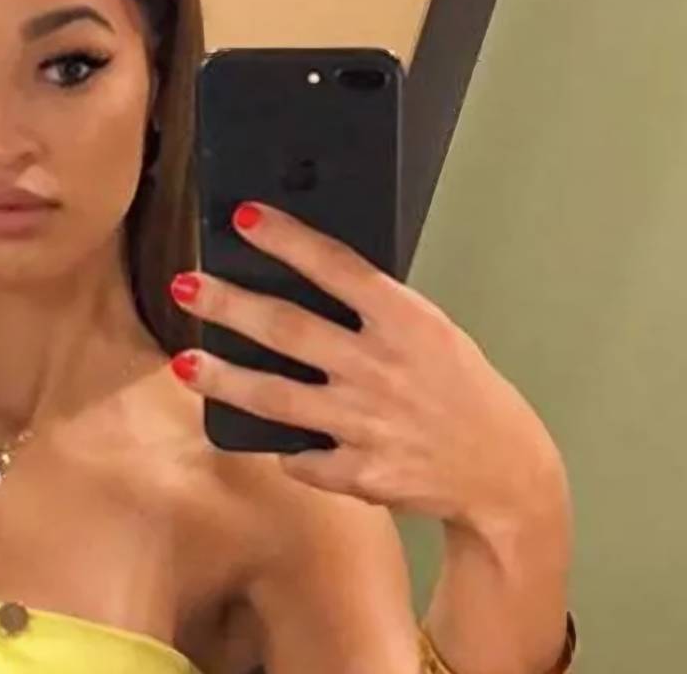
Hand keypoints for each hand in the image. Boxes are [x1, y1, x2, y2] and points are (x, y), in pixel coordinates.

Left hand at [167, 201, 567, 535]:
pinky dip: (285, 450)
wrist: (505, 472)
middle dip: (230, 305)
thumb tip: (307, 278)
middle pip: (288, 329)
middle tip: (185, 285)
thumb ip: (377, 312)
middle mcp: (382, 367)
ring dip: (224, 379)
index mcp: (407, 322)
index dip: (287, 239)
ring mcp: (368, 422)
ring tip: (183, 363)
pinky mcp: (361, 472)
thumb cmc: (461, 391)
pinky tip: (265, 440)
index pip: (338, 267)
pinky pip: (302, 458)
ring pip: (277, 397)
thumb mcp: (433, 334)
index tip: (243, 217)